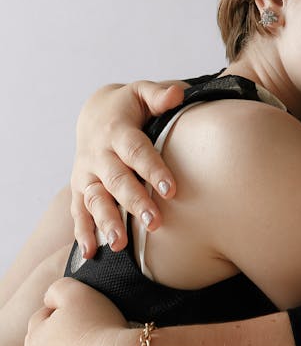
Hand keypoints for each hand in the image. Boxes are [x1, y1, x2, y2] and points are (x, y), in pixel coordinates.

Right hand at [71, 81, 184, 256]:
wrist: (94, 113)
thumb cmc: (129, 105)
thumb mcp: (142, 92)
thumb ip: (159, 95)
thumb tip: (177, 94)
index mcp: (117, 130)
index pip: (136, 151)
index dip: (153, 169)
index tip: (171, 190)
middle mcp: (99, 154)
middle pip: (117, 180)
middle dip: (134, 202)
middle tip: (154, 223)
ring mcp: (86, 173)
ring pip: (95, 199)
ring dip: (106, 222)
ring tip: (119, 244)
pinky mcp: (80, 188)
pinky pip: (78, 212)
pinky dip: (83, 232)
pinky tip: (91, 252)